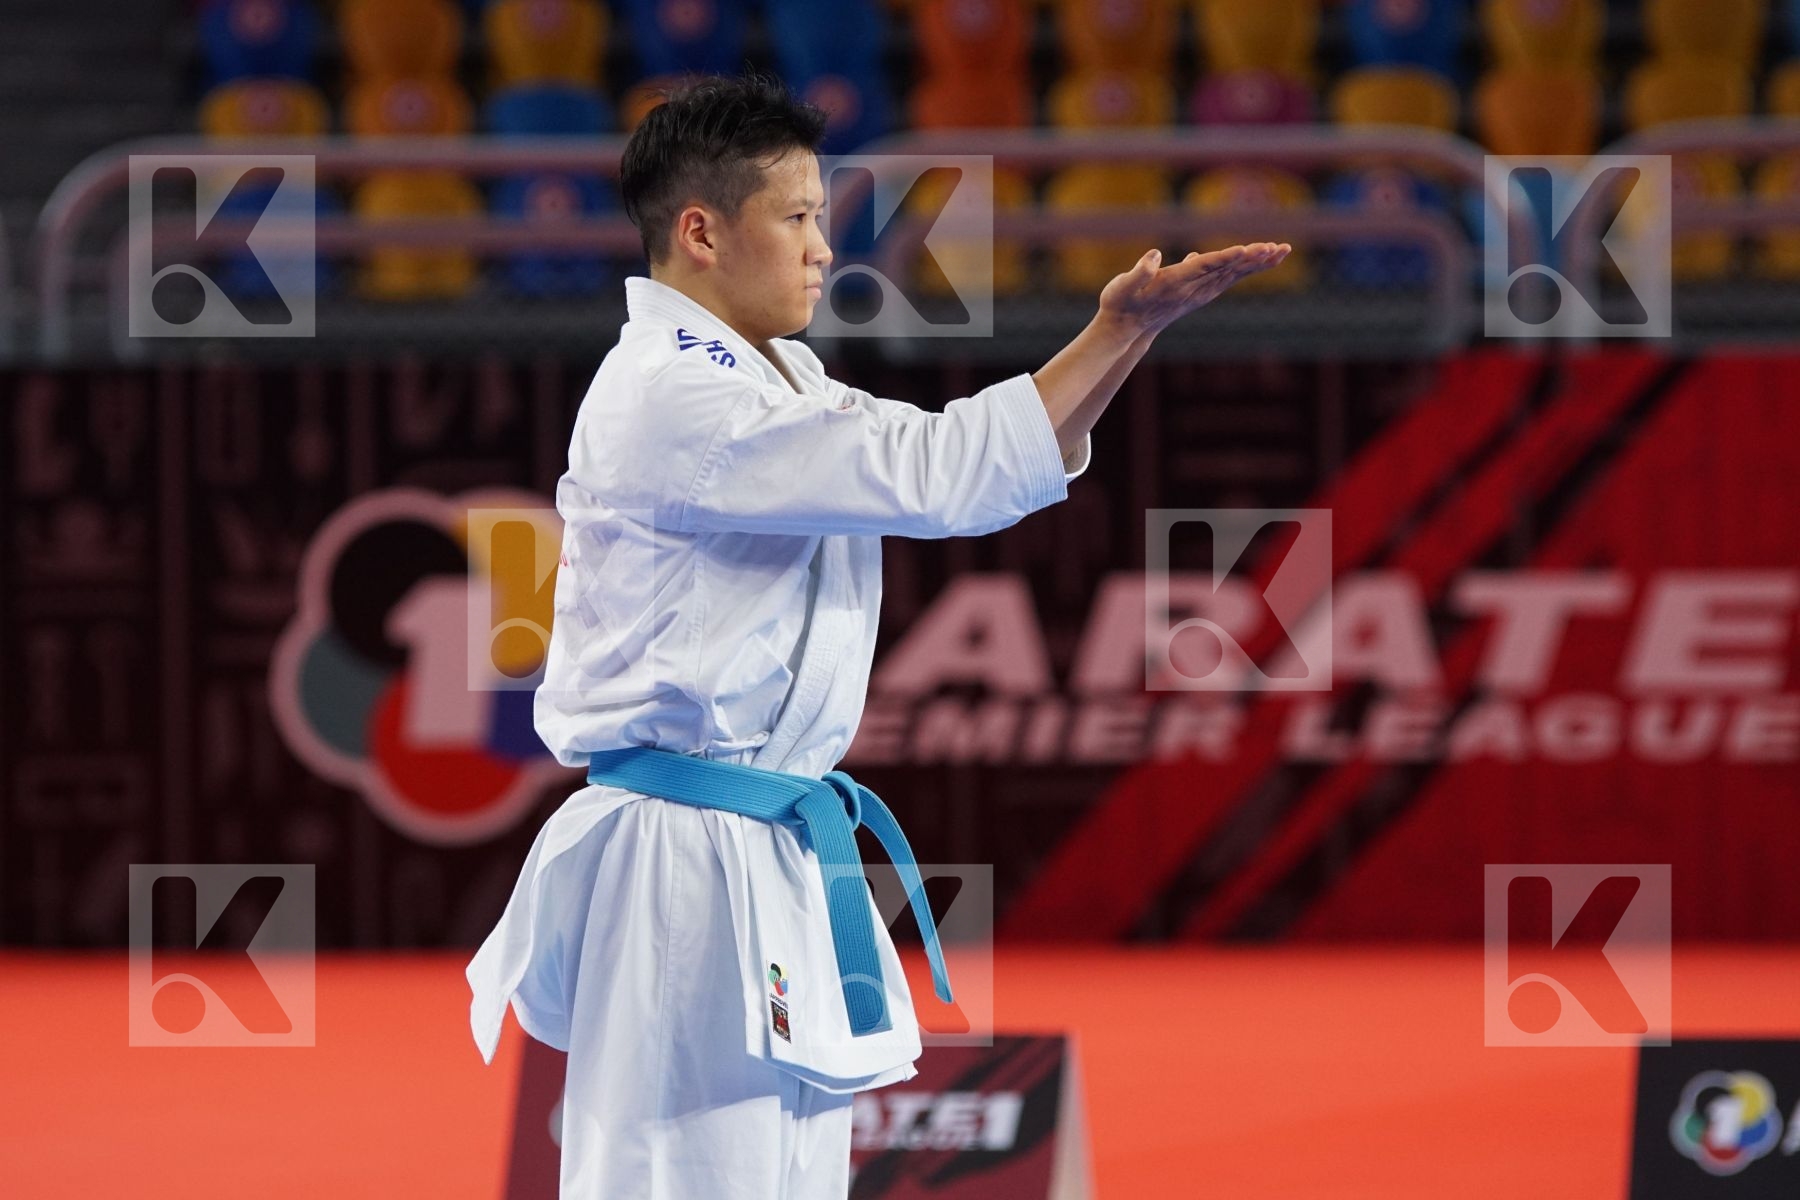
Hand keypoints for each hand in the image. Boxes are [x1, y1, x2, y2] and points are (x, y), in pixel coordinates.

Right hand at [1097, 242, 1291, 336]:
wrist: (1126, 331)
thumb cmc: (1120, 304)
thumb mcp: (1120, 288)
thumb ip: (1137, 273)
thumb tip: (1154, 256)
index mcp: (1174, 282)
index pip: (1205, 267)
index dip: (1226, 257)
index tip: (1247, 249)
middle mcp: (1191, 289)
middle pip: (1228, 270)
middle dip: (1254, 258)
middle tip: (1280, 248)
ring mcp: (1197, 293)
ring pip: (1232, 274)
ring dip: (1257, 262)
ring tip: (1281, 251)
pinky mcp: (1198, 293)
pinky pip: (1227, 278)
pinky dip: (1246, 267)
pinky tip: (1259, 259)